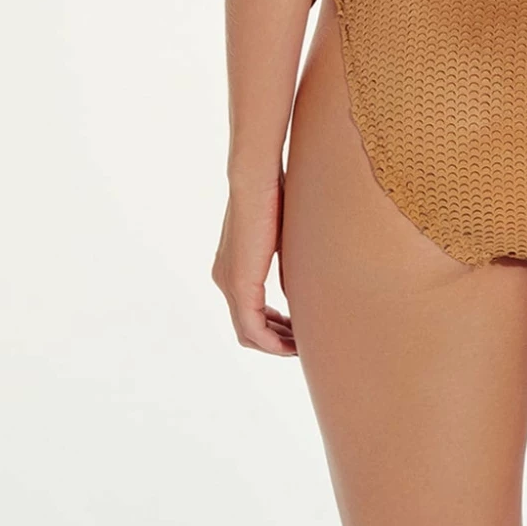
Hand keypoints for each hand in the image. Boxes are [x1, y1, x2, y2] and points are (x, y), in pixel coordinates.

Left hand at [211, 176, 298, 356]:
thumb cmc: (272, 196)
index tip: (297, 330)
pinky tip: (291, 344)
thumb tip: (294, 292)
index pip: (248, 311)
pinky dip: (272, 341)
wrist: (255, 179)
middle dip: (275, 339)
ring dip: (274, 344)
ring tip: (300, 347)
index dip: (273, 327)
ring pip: (248, 332)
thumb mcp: (280, 238)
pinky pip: (252, 328)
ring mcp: (228, 284)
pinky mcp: (239, 286)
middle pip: (247, 328)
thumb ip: (282, 266)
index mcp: (232, 268)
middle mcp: (224, 280)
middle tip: (302, 343)